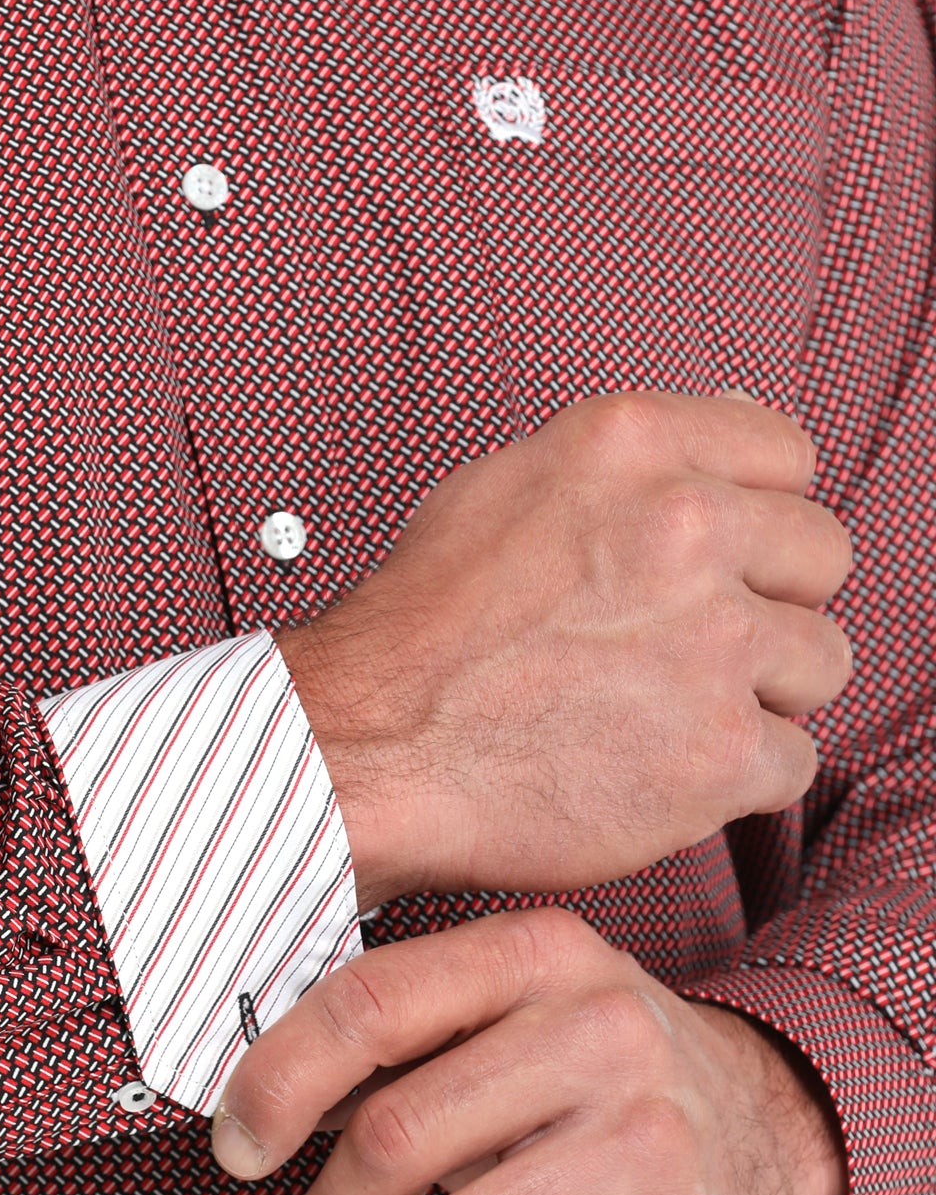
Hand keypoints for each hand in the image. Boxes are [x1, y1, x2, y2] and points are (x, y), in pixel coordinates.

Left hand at [211, 907, 849, 1194]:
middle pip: (395, 1134)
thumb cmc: (603, 1067)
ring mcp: (645, 1137)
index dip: (279, 1078)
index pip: (375, 1002)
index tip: (236, 1140)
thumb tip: (268, 1094)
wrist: (768, 1126)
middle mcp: (600, 1029)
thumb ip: (425, 1021)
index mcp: (542, 953)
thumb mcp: (532, 1001)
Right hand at [277, 388, 853, 912]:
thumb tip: (734, 420)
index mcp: (632, 445)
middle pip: (821, 554)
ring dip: (762, 688)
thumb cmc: (426, 622)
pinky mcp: (722, 751)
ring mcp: (714, 641)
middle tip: (695, 635)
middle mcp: (686, 527)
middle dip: (770, 597)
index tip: (731, 548)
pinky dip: (736, 774)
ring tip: (672, 704)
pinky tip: (660, 764)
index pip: (787, 452)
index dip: (759, 508)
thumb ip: (634, 456)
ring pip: (821, 661)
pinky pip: (793, 760)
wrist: (373, 743)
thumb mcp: (508, 481)